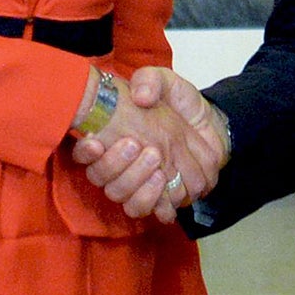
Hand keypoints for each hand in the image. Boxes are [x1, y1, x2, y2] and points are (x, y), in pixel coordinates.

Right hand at [72, 67, 226, 221]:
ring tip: (159, 168)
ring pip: (128, 203)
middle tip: (140, 146)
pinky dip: (160, 203)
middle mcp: (121, 171)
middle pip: (107, 184)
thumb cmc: (179, 103)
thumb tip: (140, 97)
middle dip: (119, 168)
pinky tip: (166, 186)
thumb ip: (150, 81)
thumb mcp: (165, 82)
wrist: (210, 123)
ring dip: (141, 188)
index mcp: (111, 142)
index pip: (84, 157)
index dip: (85, 154)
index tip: (95, 141)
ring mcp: (143, 188)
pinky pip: (155, 213)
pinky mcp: (166, 198)